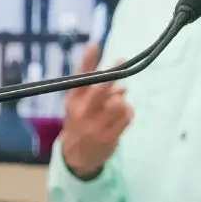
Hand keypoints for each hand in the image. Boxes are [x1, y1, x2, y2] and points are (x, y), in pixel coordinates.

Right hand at [60, 44, 131, 176]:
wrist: (76, 157)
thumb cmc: (80, 123)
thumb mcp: (80, 105)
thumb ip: (96, 92)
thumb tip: (121, 87)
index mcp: (73, 100)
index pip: (79, 78)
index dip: (86, 61)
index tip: (93, 44)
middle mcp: (82, 111)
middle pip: (99, 89)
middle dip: (111, 75)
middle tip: (121, 60)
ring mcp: (95, 125)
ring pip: (119, 102)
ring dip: (123, 101)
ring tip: (117, 107)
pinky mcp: (108, 136)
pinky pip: (126, 116)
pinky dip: (128, 113)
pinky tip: (121, 117)